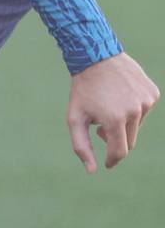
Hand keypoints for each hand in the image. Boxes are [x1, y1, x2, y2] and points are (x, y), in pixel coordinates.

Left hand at [67, 53, 157, 170]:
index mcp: (115, 120)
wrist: (96, 56)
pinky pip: (144, 111)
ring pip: (137, 126)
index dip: (112, 160)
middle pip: (129, 141)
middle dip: (115, 140)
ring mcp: (146, 102)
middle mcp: (135, 112)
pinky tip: (120, 96)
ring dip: (123, 124)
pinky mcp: (153, 93)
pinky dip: (132, 110)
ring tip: (108, 108)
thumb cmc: (83, 90)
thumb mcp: (75, 118)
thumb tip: (93, 171)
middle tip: (100, 128)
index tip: (106, 164)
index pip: (119, 152)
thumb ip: (82, 146)